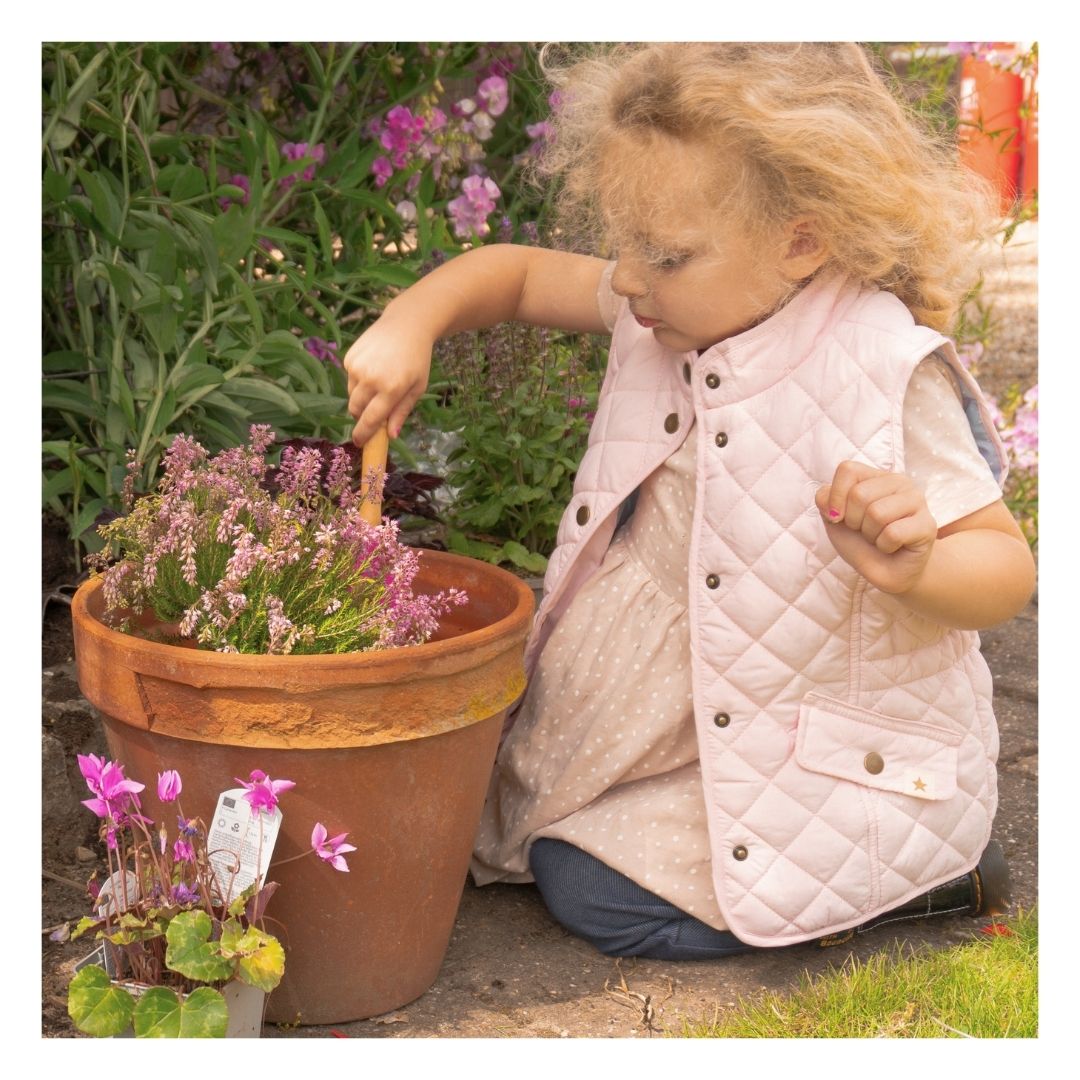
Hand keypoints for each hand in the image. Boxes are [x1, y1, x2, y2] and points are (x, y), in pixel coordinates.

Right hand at [342, 311, 432, 445]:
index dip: (363, 434)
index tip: (359, 443)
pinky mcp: (349, 357)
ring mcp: (358, 367)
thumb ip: (402, 412)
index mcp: (391, 389)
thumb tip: (390, 436)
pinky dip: (358, 381)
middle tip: (372, 412)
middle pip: (356, 409)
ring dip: (361, 398)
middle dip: (361, 415)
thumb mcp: (417, 388)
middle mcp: (371, 378)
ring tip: (377, 384)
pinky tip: (372, 369)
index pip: (370, 420)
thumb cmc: (417, 359)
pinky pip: (349, 379)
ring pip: (351, 395)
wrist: (406, 325)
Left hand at [815, 461, 937, 594]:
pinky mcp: (927, 524)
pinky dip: (884, 546)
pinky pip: (892, 534)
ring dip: (870, 535)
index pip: (848, 470)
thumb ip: (826, 500)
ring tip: (879, 538)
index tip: (839, 517)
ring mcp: (917, 500)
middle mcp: (899, 482)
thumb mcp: (834, 519)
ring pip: (876, 513)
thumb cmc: (861, 542)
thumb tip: (828, 498)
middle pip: (859, 494)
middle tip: (865, 531)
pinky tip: (892, 547)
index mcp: (875, 476)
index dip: (835, 497)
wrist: (886, 572)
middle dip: (853, 521)